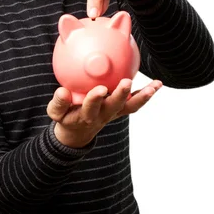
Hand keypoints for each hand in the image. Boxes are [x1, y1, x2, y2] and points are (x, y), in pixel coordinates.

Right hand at [47, 78, 162, 148]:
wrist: (77, 131)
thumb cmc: (66, 117)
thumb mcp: (56, 113)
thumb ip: (58, 103)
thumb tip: (62, 91)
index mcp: (86, 115)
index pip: (91, 108)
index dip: (95, 99)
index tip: (100, 89)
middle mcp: (103, 115)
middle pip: (114, 106)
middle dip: (121, 95)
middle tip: (126, 82)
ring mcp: (114, 113)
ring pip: (130, 107)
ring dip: (142, 97)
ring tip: (154, 86)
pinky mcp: (121, 110)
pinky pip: (135, 103)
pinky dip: (146, 94)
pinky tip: (157, 84)